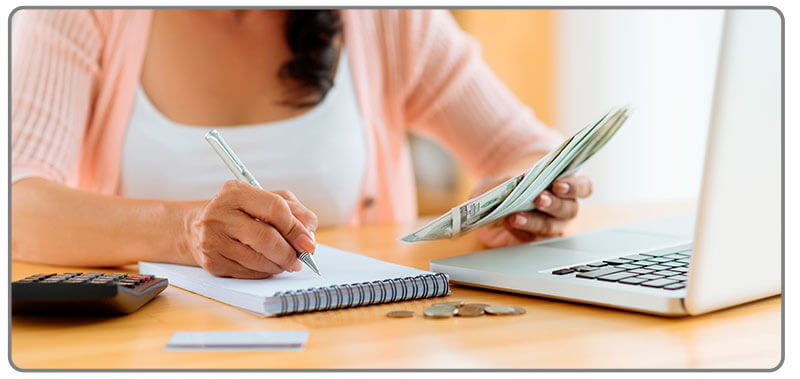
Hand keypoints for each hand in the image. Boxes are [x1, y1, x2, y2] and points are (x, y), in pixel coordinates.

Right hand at [183, 180, 318, 277]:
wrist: (198, 228)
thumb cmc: (240, 212)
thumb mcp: (266, 200)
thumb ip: (294, 211)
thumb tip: (309, 234)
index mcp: (235, 192)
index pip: (275, 209)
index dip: (296, 229)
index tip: (309, 242)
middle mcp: (219, 214)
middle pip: (266, 238)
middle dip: (289, 252)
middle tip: (300, 259)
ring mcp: (212, 240)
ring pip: (258, 260)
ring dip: (279, 265)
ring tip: (285, 262)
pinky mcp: (212, 262)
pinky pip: (248, 273)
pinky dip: (264, 272)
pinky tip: (266, 265)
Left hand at [476, 176, 591, 247]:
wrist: (494, 201)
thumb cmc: (510, 183)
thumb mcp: (511, 175)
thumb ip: (517, 177)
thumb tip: (515, 182)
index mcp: (566, 186)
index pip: (583, 187)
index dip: (575, 187)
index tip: (559, 185)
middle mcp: (563, 207)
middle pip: (568, 209)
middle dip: (554, 204)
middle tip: (539, 200)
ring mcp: (551, 226)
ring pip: (550, 227)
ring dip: (534, 221)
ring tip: (517, 217)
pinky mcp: (534, 239)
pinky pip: (532, 238)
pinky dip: (520, 230)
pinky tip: (508, 222)